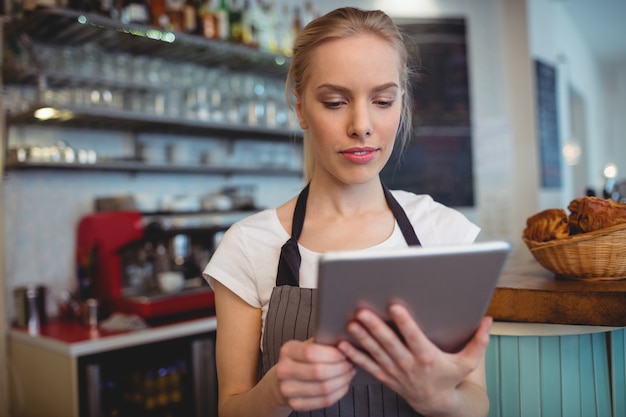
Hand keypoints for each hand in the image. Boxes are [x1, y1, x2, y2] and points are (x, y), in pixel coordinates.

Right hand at [274, 339, 355, 411]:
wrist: (282, 381)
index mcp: (287, 351)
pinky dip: (339, 392)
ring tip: (349, 373)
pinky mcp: (295, 404)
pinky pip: (324, 401)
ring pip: (324, 388)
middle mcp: (283, 370)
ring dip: (342, 380)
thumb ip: (322, 343)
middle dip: (341, 368)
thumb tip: (345, 342)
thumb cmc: (301, 360)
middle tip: (350, 364)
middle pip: (319, 372)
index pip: (311, 353)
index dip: (332, 354)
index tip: (345, 353)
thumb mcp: (306, 346)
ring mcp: (287, 390)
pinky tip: (343, 385)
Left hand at [337, 304, 490, 415]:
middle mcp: (409, 364)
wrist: (436, 403)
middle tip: (363, 312)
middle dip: (375, 328)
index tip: (394, 307)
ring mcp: (395, 371)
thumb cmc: (450, 378)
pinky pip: (367, 366)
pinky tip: (342, 345)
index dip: (404, 322)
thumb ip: (479, 341)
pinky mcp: (385, 376)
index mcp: (427, 357)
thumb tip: (489, 320)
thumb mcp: (468, 363)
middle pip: (390, 344)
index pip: (413, 337)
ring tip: (351, 323)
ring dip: (362, 338)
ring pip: (375, 352)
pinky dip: (354, 356)